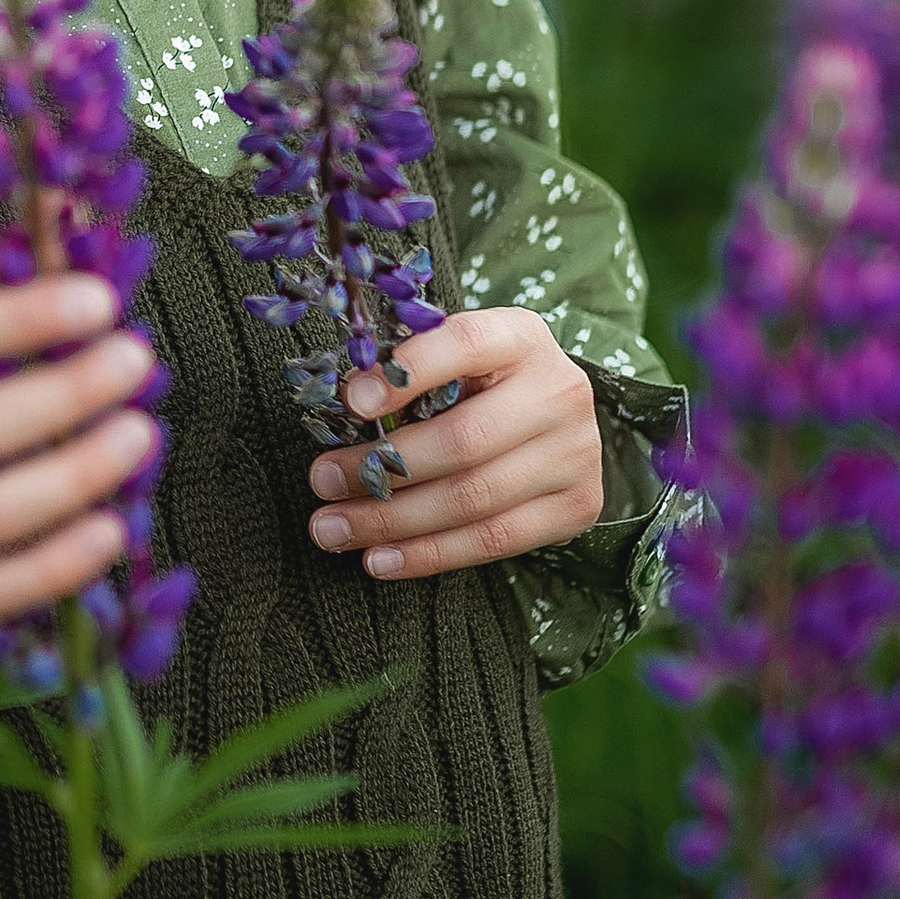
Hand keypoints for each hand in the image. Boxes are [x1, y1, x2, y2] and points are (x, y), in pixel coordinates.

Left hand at [311, 309, 601, 580]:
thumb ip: (410, 374)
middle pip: (463, 440)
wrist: (557, 422)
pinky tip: (380, 561)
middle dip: (382, 467)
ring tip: (333, 530)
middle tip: (321, 481)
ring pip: (473, 500)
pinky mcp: (578, 507)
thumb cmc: (482, 384)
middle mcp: (560, 391)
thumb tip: (343, 409)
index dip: (408, 372)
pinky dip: (428, 555)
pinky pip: (493, 541)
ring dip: (393, 521)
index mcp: (521, 337)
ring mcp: (576, 453)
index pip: (464, 344)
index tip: (351, 402)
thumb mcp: (455, 360)